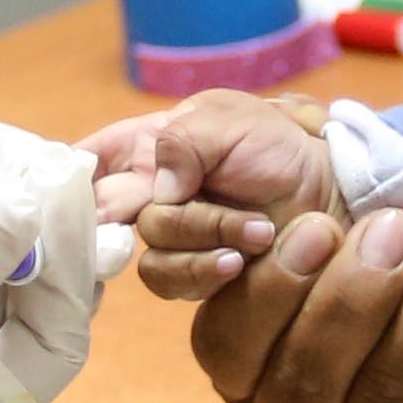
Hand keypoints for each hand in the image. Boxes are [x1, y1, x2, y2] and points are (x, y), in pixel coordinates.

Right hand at [84, 89, 341, 298]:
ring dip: (200, 237)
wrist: (332, 199)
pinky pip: (173, 280)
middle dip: (132, 211)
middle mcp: (153, 193)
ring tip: (253, 230)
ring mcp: (174, 238)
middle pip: (108, 211)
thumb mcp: (233, 121)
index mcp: (152, 146)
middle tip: (169, 203)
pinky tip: (239, 260)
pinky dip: (205, 269)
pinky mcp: (194, 275)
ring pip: (149, 249)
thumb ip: (186, 140)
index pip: (94, 157)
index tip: (70, 183)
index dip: (73, 171)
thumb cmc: (281, 149)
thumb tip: (160, 188)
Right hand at [190, 202, 402, 402]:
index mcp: (246, 382)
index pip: (229, 346)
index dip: (271, 290)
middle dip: (358, 294)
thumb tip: (227, 161)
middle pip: (311, 376)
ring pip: (395, 389)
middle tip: (399, 224)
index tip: (319, 227)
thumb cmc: (381, 287)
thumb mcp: (322, 257)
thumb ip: (288, 224)